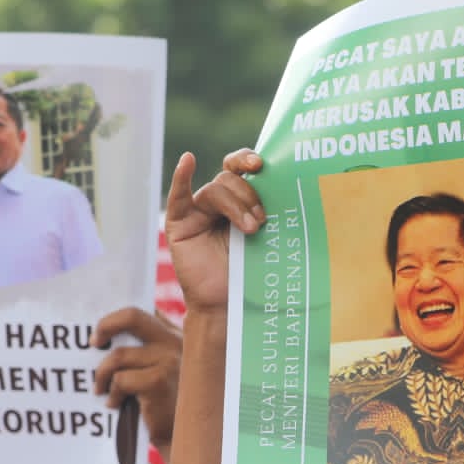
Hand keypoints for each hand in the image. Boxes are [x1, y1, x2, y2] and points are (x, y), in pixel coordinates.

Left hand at [93, 307, 182, 453]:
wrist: (180, 438)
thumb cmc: (161, 404)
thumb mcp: (155, 371)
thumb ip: (140, 350)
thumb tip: (102, 335)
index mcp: (173, 335)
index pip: (143, 311)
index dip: (117, 315)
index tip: (99, 328)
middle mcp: (175, 342)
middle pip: (132, 317)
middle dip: (105, 325)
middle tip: (93, 342)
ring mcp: (169, 360)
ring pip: (118, 356)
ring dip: (101, 374)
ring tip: (99, 389)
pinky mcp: (159, 382)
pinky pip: (121, 380)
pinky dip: (111, 393)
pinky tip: (114, 404)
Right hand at [164, 149, 265, 312]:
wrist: (230, 304)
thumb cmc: (251, 272)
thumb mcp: (265, 237)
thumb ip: (265, 210)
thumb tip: (284, 184)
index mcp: (238, 200)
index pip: (240, 169)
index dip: (248, 159)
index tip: (262, 164)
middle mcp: (217, 203)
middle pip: (229, 179)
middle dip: (248, 194)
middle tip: (262, 219)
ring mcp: (197, 212)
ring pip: (215, 189)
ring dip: (235, 205)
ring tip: (251, 229)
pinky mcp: (180, 224)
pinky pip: (178, 197)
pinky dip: (182, 177)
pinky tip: (188, 161)